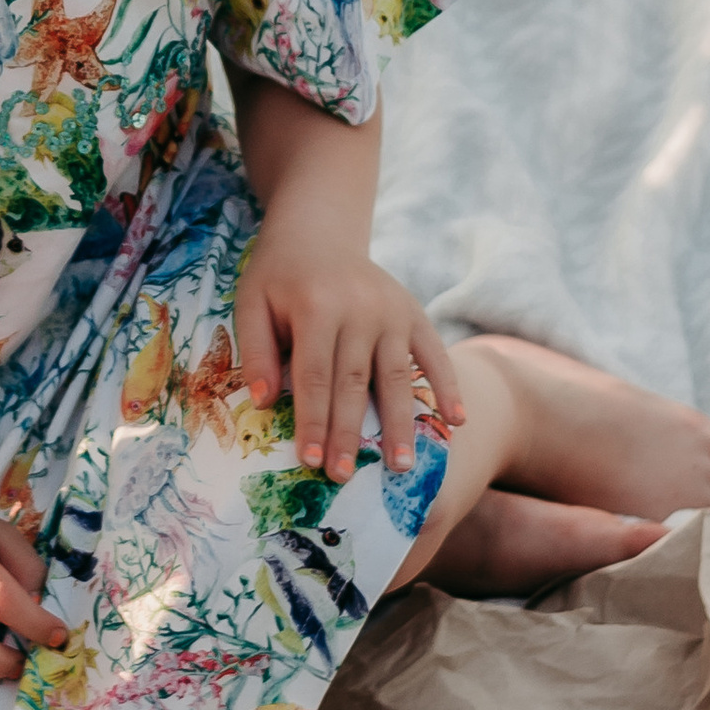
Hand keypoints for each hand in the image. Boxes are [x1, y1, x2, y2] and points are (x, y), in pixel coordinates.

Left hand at [235, 228, 465, 483]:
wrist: (318, 231)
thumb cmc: (278, 277)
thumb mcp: (251, 303)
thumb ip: (256, 350)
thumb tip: (263, 402)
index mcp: (316, 307)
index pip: (314, 376)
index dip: (312, 420)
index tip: (310, 461)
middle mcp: (360, 310)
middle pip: (354, 383)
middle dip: (349, 434)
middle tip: (345, 477)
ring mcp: (392, 311)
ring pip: (396, 377)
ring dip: (399, 424)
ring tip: (400, 467)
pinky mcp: (413, 312)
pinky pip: (434, 353)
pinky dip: (448, 386)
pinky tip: (458, 421)